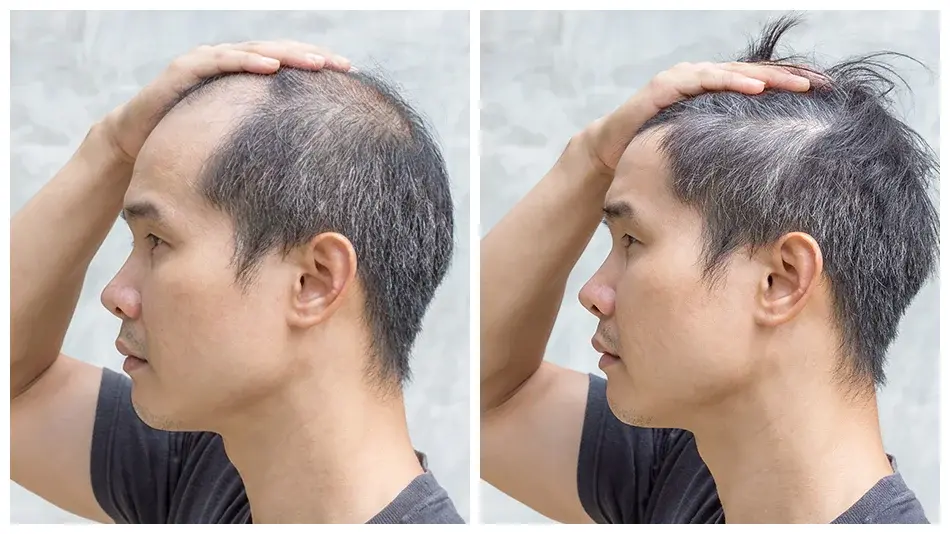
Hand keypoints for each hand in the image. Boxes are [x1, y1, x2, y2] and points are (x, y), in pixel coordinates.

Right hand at [101, 41, 350, 163]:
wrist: (134, 143)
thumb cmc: (189, 142)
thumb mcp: (236, 141)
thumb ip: (263, 139)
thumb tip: (307, 163)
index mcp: (244, 77)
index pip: (288, 66)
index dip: (317, 67)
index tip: (350, 74)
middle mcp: (229, 63)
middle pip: (279, 54)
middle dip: (312, 57)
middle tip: (345, 65)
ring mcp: (206, 62)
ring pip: (254, 51)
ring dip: (288, 55)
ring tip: (317, 62)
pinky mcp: (184, 69)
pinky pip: (220, 61)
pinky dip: (246, 61)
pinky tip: (271, 67)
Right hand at [579, 62, 811, 174]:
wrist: (610, 151)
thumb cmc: (656, 152)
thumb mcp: (700, 149)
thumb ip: (726, 148)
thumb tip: (766, 169)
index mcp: (713, 92)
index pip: (758, 84)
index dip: (790, 85)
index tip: (827, 93)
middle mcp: (701, 79)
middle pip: (754, 73)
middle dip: (790, 78)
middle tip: (825, 85)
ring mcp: (683, 79)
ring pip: (734, 72)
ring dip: (768, 78)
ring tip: (800, 86)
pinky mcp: (666, 86)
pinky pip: (704, 80)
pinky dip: (730, 82)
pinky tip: (755, 88)